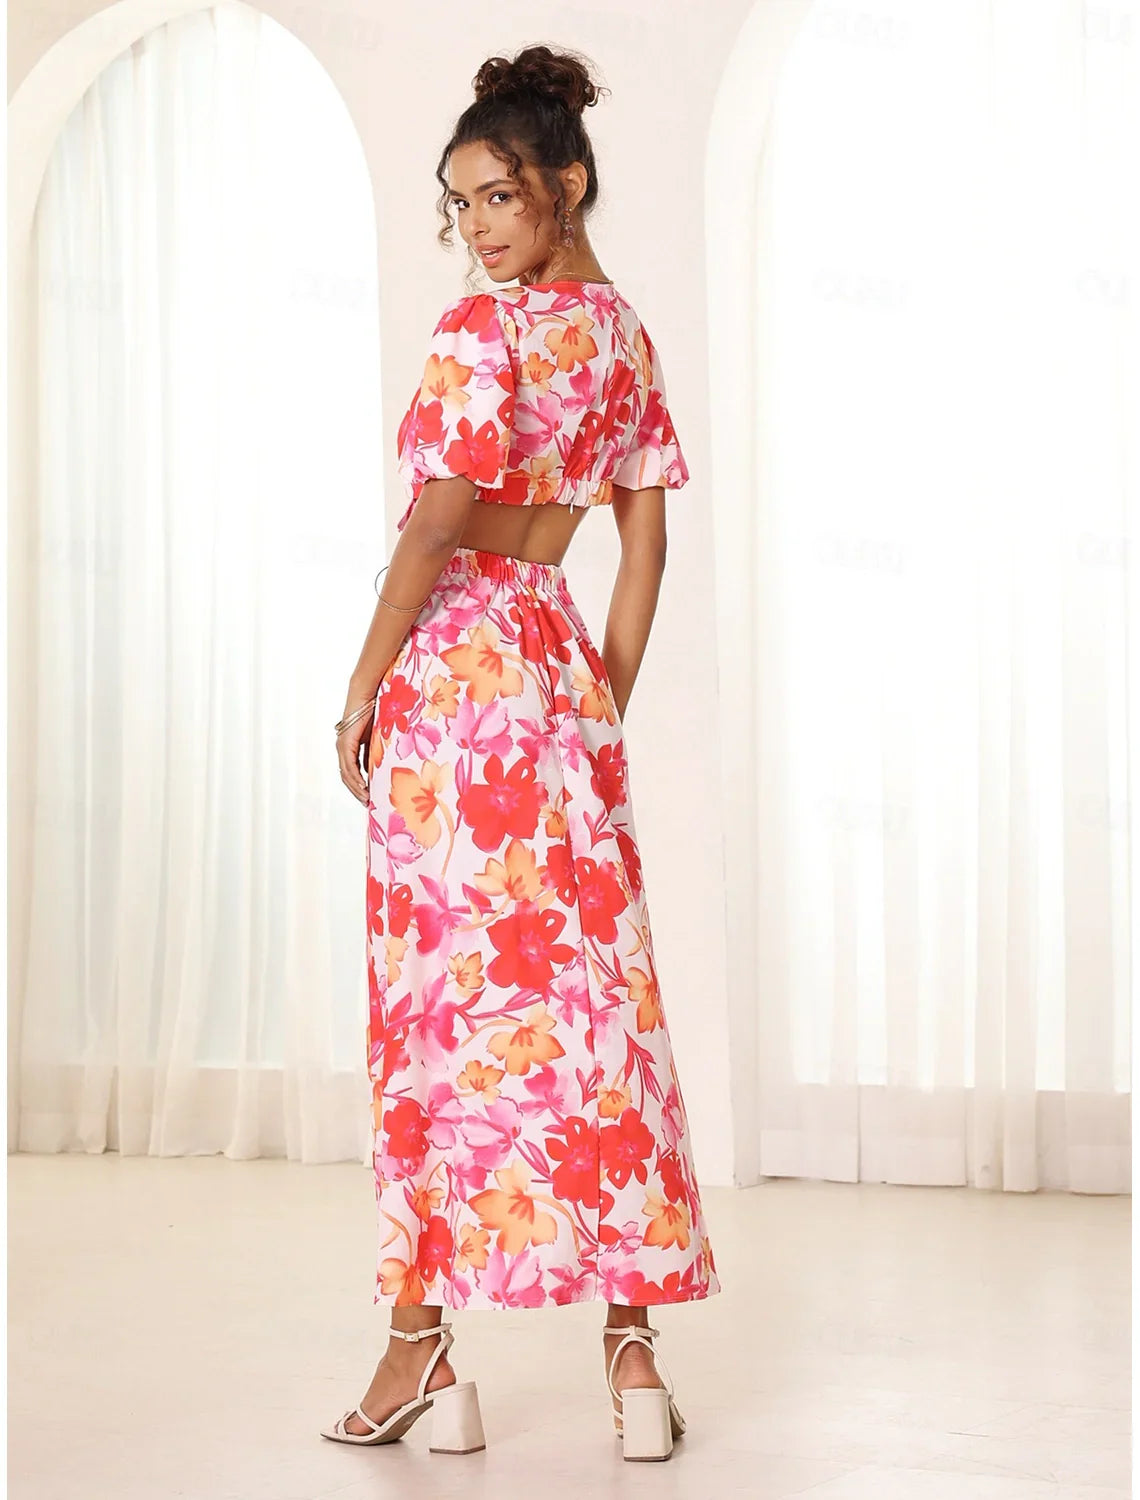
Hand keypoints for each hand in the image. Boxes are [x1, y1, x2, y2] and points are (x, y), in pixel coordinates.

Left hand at [337, 691, 375, 805]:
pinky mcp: (345, 743)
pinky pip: (349, 766)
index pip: (352, 772)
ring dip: (357, 789)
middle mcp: (342, 748)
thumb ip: (376, 752)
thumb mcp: (378, 737)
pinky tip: (364, 788)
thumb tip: (381, 769)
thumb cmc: (376, 710)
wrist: (368, 693)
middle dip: (358, 792)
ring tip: (367, 800)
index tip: (370, 798)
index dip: (360, 786)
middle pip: (347, 777)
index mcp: (349, 746)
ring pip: (347, 775)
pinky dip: (356, 779)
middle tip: (368, 805)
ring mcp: (342, 746)